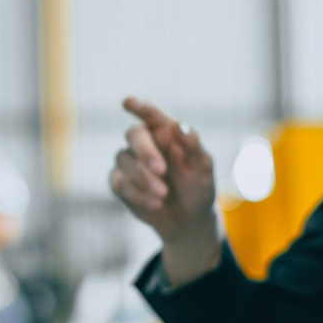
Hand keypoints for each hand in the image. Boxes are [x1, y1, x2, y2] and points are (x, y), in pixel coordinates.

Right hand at [109, 97, 219, 283]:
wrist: (189, 220)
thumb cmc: (198, 187)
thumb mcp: (203, 168)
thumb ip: (194, 147)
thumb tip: (181, 126)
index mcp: (165, 131)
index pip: (151, 113)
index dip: (139, 106)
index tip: (128, 102)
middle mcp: (145, 142)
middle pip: (133, 134)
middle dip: (145, 151)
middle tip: (161, 169)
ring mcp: (130, 162)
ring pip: (123, 159)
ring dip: (143, 178)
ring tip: (163, 195)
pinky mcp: (120, 182)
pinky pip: (119, 182)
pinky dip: (136, 194)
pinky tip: (155, 204)